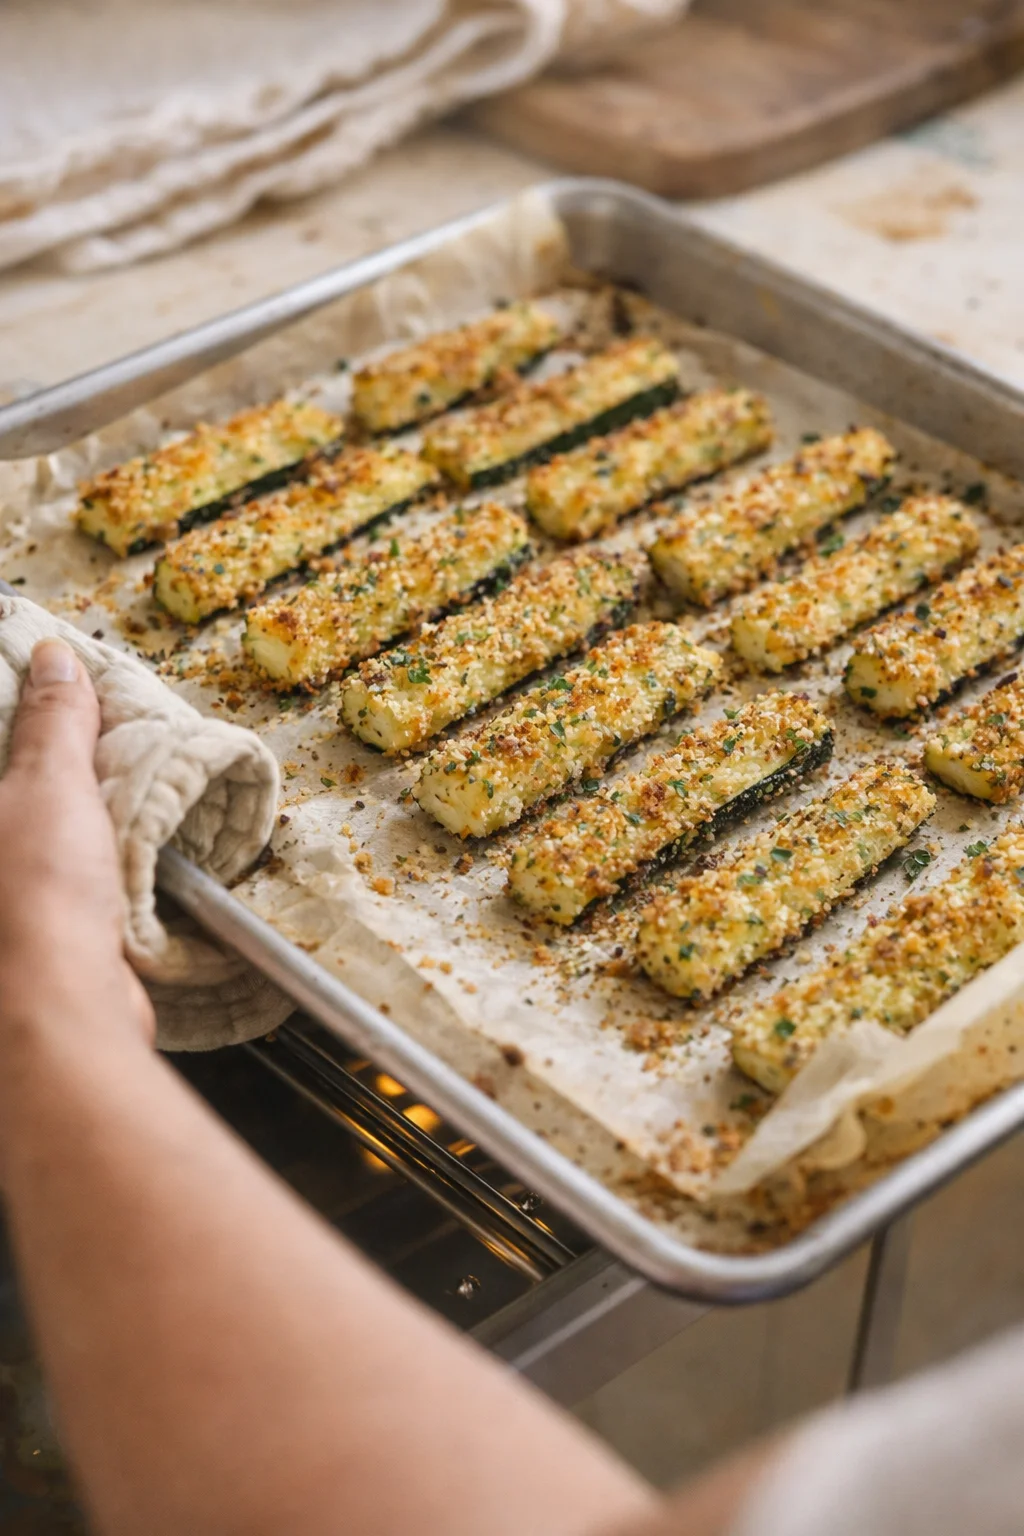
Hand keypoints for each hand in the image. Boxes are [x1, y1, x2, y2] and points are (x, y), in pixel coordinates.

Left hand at [0, 639, 153, 1046]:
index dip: (24, 712)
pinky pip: (63, 871)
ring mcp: (7, 896)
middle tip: (99, 730)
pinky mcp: (30, 933)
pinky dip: (94, 853)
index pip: (1, 745)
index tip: (59, 689)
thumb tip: (53, 659)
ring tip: (121, 781)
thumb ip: (53, 721)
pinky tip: (124, 841)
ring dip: (82, 808)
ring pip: (38, 830)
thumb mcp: (49, 783)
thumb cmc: (33, 898)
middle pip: (18, 791)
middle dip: (55, 761)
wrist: (59, 1012)